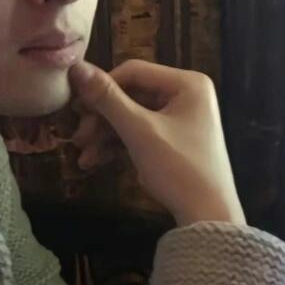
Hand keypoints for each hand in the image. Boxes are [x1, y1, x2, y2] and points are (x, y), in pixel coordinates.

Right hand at [68, 59, 245, 226]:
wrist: (208, 217)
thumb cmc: (179, 168)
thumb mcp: (140, 131)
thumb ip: (107, 99)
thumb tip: (75, 67)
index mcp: (187, 83)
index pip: (133, 72)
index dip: (102, 88)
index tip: (76, 108)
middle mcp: (185, 95)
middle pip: (130, 96)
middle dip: (101, 119)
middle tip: (77, 137)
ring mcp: (179, 119)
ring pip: (131, 117)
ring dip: (104, 136)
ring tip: (83, 157)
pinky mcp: (172, 141)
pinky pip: (139, 134)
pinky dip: (117, 146)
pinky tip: (94, 162)